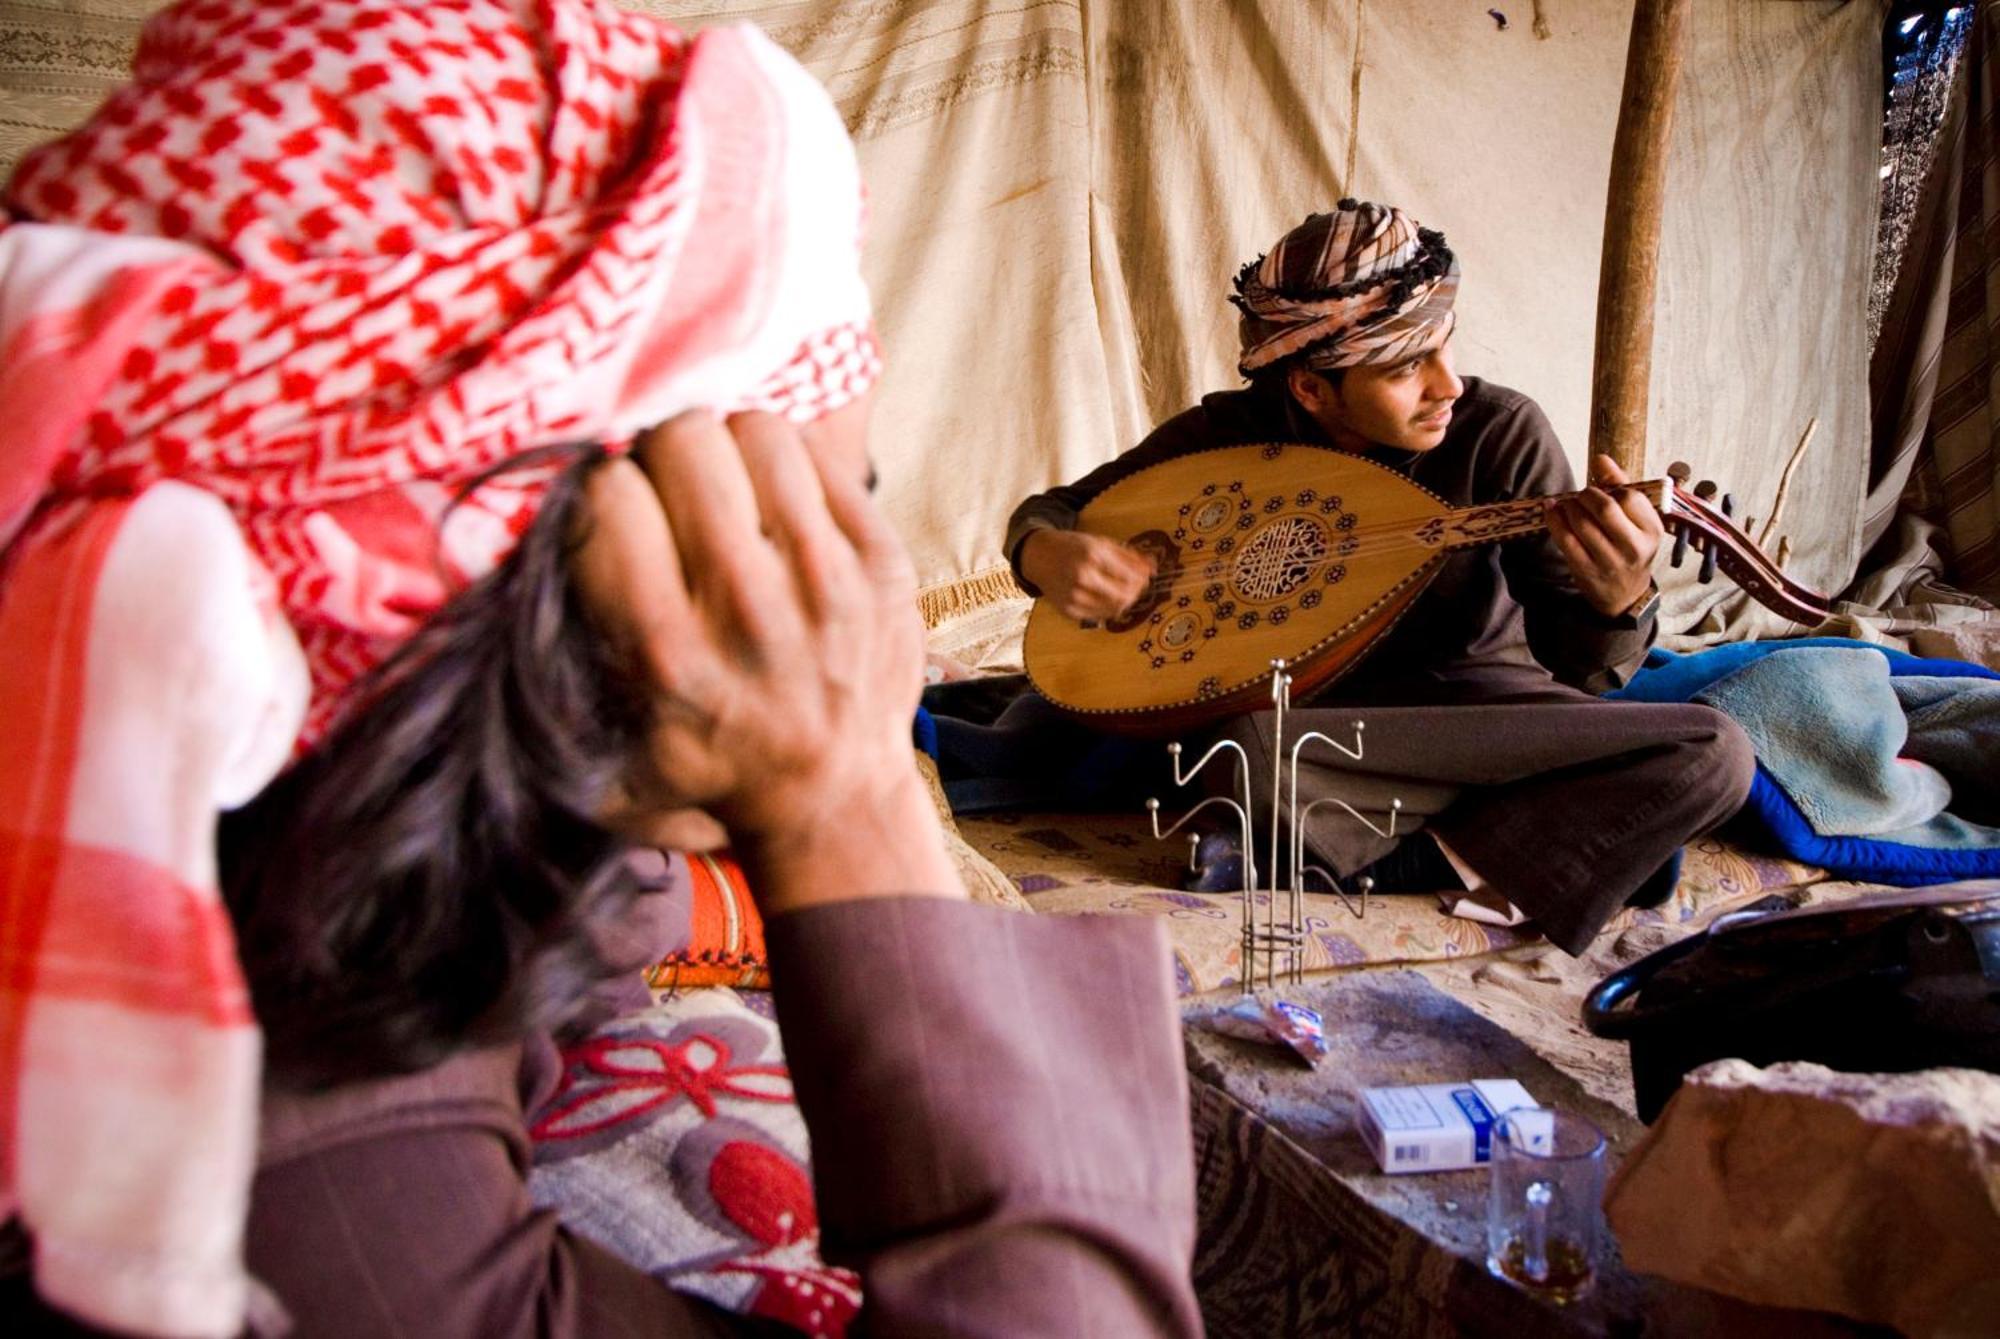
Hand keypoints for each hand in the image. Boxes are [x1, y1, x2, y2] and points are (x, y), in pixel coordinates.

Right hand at [571, 411, 960, 913]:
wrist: (835, 801)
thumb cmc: (710, 769)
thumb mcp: (608, 752)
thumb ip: (558, 666)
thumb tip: (525, 548)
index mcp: (667, 650)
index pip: (609, 495)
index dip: (606, 492)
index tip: (621, 517)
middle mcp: (748, 607)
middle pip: (684, 439)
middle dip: (667, 457)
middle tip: (676, 494)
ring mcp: (828, 581)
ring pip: (759, 430)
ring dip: (734, 453)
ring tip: (733, 495)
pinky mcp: (885, 563)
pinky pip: (823, 455)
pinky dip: (794, 471)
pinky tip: (783, 512)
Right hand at [1018, 528, 1156, 620]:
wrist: (1039, 557)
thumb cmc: (1073, 547)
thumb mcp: (1101, 543)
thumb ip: (1128, 555)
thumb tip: (1153, 567)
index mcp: (1092, 555)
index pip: (1129, 576)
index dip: (1142, 580)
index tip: (1146, 577)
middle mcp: (1082, 577)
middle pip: (1124, 596)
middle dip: (1136, 593)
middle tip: (1138, 587)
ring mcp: (1074, 596)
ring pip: (1113, 609)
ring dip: (1125, 602)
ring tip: (1124, 592)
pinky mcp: (1069, 610)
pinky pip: (1099, 616)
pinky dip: (1109, 609)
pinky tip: (1108, 599)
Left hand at [1543, 455, 1663, 617]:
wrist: (1624, 594)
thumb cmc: (1629, 547)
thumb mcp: (1637, 520)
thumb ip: (1621, 487)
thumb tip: (1600, 458)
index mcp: (1651, 530)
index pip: (1630, 497)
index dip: (1610, 487)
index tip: (1601, 490)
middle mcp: (1634, 547)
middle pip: (1605, 508)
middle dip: (1586, 495)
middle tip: (1581, 496)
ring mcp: (1609, 561)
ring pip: (1582, 524)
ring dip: (1568, 506)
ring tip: (1567, 504)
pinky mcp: (1586, 570)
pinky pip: (1565, 540)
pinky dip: (1554, 520)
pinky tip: (1551, 510)